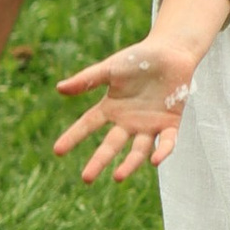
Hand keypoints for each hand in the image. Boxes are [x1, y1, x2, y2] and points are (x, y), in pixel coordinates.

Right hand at [53, 38, 199, 180]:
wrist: (172, 51)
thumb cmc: (139, 58)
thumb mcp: (111, 68)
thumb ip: (87, 79)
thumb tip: (59, 88)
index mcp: (111, 108)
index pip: (88, 125)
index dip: (73, 137)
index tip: (57, 151)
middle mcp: (128, 121)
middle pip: (111, 145)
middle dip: (99, 161)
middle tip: (86, 178)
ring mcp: (149, 124)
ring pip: (138, 149)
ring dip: (130, 164)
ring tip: (118, 177)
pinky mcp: (170, 123)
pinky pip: (166, 141)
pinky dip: (162, 151)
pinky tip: (155, 161)